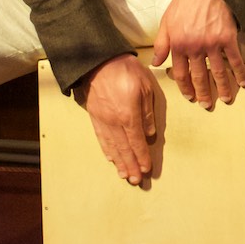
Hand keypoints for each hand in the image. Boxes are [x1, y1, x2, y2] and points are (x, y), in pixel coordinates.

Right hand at [78, 54, 156, 185]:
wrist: (98, 62)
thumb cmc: (126, 71)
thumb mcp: (145, 87)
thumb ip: (148, 112)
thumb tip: (150, 133)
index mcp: (129, 115)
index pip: (137, 141)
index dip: (142, 157)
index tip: (146, 169)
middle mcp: (114, 122)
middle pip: (124, 149)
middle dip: (131, 166)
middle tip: (136, 180)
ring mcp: (103, 121)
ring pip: (112, 147)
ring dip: (119, 163)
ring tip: (125, 176)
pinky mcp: (94, 117)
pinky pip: (101, 138)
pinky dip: (107, 150)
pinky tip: (111, 159)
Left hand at [152, 0, 244, 108]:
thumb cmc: (186, 2)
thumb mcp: (167, 21)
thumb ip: (162, 43)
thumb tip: (156, 63)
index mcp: (179, 44)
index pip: (181, 73)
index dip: (185, 87)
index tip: (189, 96)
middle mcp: (195, 48)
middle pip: (199, 76)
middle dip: (203, 93)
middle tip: (206, 105)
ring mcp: (213, 44)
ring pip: (218, 72)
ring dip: (222, 88)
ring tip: (226, 99)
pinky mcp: (228, 39)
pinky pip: (234, 60)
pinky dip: (239, 73)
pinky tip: (243, 83)